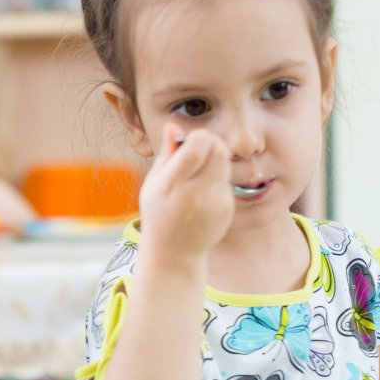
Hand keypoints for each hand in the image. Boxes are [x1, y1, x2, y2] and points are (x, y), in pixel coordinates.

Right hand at [137, 125, 233, 261]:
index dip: (198, 137)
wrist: (174, 253)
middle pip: (218, 150)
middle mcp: (195, 193)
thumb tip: (172, 125)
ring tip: (199, 173)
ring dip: (215, 160)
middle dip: (211, 143)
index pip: (198, 146)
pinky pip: (226, 180)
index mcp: (171, 185)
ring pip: (225, 163)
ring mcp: (214, 202)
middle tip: (199, 151)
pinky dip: (216, 179)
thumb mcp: (153, 184)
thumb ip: (166, 154)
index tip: (190, 143)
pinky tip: (203, 194)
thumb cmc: (158, 214)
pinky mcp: (226, 208)